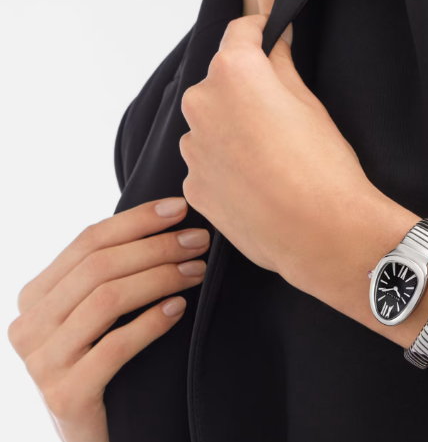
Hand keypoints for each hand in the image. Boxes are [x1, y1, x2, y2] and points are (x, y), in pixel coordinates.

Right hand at [7, 198, 208, 441]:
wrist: (96, 437)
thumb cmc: (102, 363)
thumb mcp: (94, 313)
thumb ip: (107, 273)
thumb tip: (165, 219)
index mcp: (35, 295)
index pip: (87, 240)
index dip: (136, 220)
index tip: (179, 208)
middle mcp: (28, 324)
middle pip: (99, 266)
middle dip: (156, 246)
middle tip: (199, 241)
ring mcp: (41, 362)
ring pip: (107, 299)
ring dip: (160, 277)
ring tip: (196, 270)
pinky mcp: (65, 396)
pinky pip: (115, 346)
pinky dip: (152, 322)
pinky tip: (180, 308)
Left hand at [179, 14, 383, 299]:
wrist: (321, 233)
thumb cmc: (322, 165)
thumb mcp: (309, 102)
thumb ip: (280, 66)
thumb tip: (271, 47)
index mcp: (233, 72)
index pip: (239, 31)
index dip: (258, 30)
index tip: (267, 35)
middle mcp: (202, 104)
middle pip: (220, 81)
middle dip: (244, 87)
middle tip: (278, 110)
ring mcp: (193, 148)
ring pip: (211, 123)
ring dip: (231, 128)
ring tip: (269, 155)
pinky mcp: (193, 185)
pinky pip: (207, 161)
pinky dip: (226, 164)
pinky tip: (257, 182)